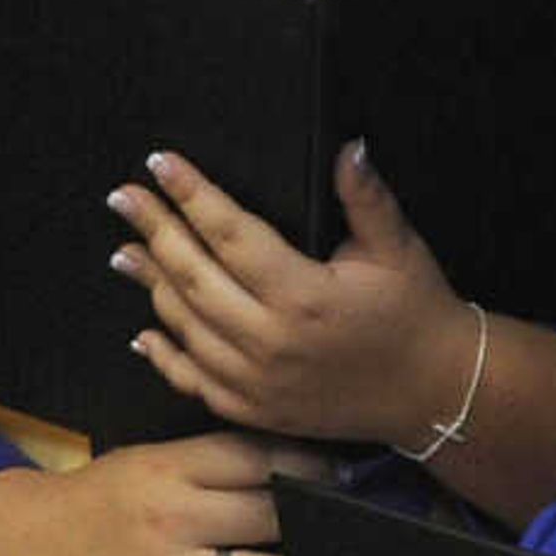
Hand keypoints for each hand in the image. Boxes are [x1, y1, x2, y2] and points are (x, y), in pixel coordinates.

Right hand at [26, 431, 336, 555]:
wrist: (24, 553)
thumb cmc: (98, 501)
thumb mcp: (149, 461)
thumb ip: (214, 462)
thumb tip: (298, 464)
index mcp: (169, 469)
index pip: (260, 459)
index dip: (311, 466)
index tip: (340, 475)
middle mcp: (171, 521)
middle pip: (271, 517)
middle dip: (313, 520)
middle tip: (338, 525)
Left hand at [114, 143, 476, 448]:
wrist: (432, 392)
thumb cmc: (415, 314)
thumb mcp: (398, 249)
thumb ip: (366, 198)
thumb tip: (349, 147)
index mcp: (305, 296)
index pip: (231, 233)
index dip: (192, 195)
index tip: (160, 164)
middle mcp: (272, 342)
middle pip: (194, 277)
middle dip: (154, 230)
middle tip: (122, 198)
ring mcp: (258, 382)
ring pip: (186, 326)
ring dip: (151, 285)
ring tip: (125, 249)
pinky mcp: (255, 409)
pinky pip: (194, 380)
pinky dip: (165, 354)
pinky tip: (144, 330)